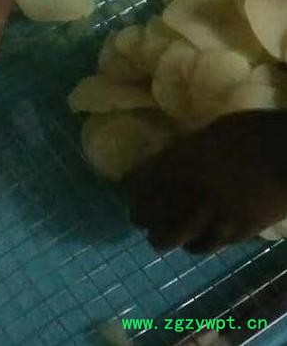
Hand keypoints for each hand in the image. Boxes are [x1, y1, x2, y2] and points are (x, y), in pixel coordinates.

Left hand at [124, 110, 286, 252]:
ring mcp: (210, 216)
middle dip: (140, 216)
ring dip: (161, 236)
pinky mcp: (234, 234)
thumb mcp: (210, 132)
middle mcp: (187, 192)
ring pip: (171, 238)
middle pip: (148, 215)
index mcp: (179, 162)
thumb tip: (173, 158)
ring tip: (159, 234)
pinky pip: (203, 246)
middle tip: (139, 216)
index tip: (126, 190)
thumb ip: (187, 149)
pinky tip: (192, 240)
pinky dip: (192, 244)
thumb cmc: (252, 132)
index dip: (129, 189)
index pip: (138, 182)